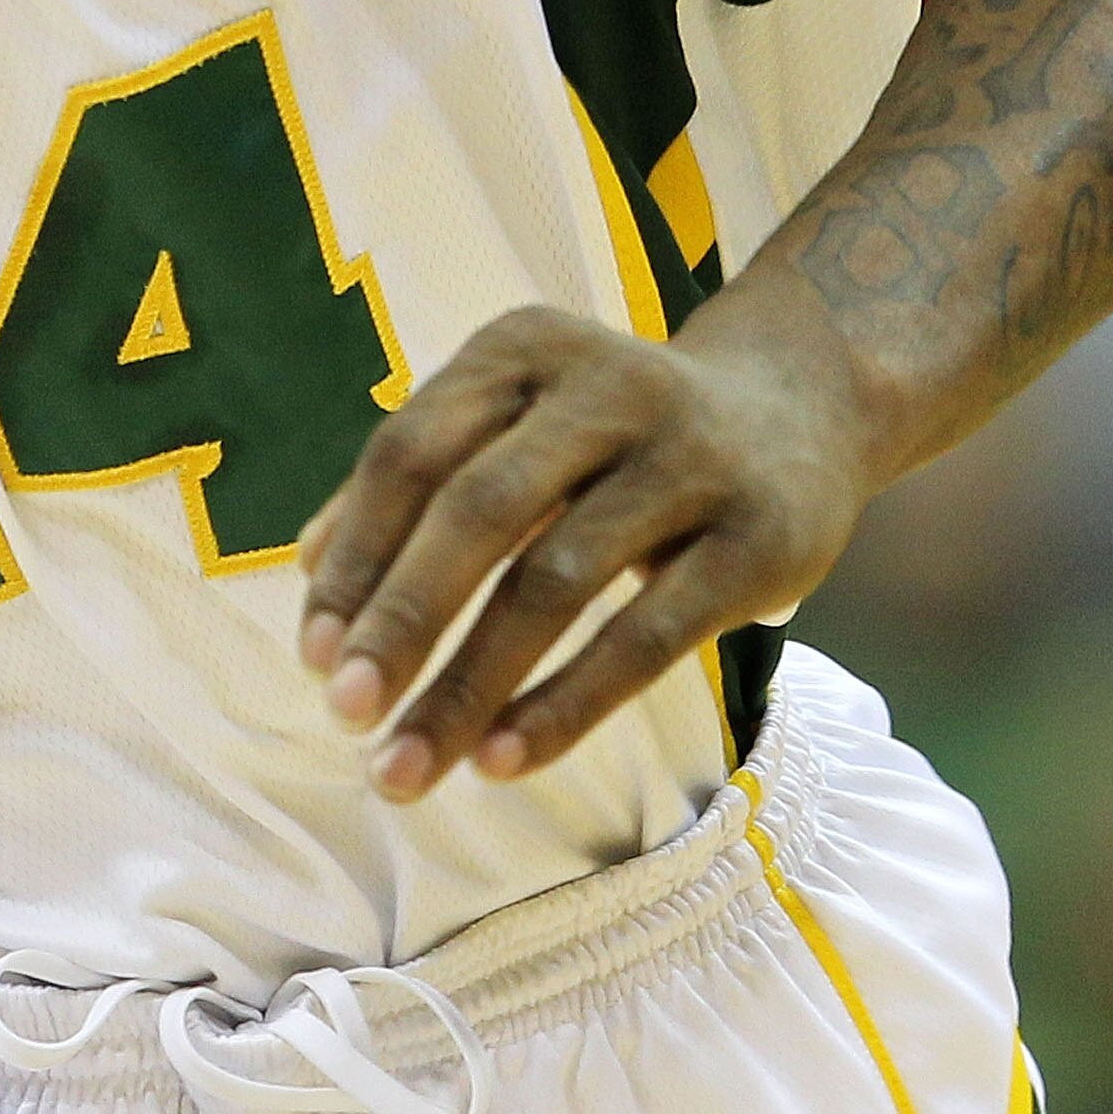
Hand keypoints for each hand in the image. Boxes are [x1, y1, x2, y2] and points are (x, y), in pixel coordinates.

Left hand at [291, 281, 879, 799]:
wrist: (804, 408)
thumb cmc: (616, 433)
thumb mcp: (520, 421)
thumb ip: (419, 478)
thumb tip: (308, 567)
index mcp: (522, 349)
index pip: (411, 452)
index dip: (356, 555)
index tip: (314, 652)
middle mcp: (604, 388)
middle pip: (477, 511)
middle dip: (400, 621)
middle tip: (344, 713)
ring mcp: (688, 460)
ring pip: (555, 583)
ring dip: (470, 685)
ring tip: (407, 764)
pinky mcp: (758, 540)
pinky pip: (645, 637)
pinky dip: (565, 705)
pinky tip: (504, 759)